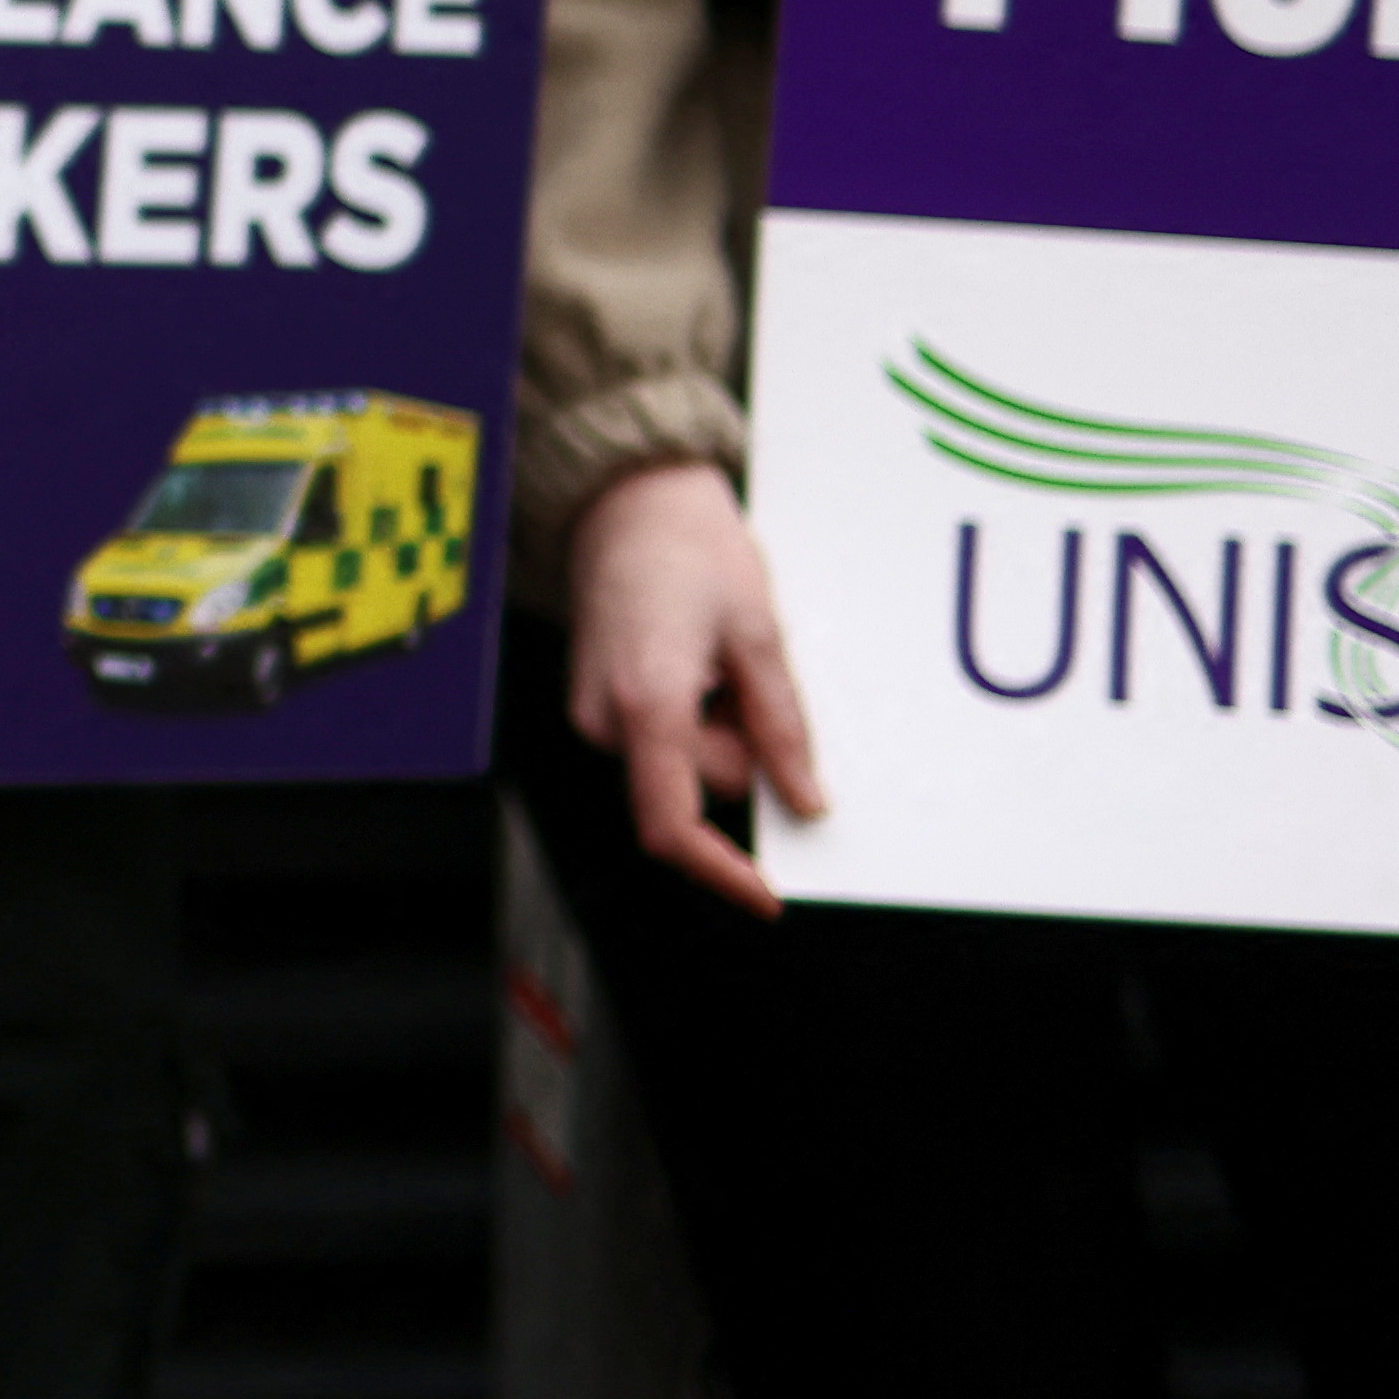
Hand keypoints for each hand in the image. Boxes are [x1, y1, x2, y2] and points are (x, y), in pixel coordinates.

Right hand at [565, 459, 826, 921]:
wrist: (627, 501)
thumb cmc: (690, 550)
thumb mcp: (759, 633)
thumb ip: (781, 727)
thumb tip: (804, 801)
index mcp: (648, 704)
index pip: (674, 825)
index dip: (722, 873)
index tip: (766, 896)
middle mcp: (606, 719)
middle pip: (695, 786)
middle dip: (743, 753)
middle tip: (756, 680)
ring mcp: (594, 712)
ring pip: (681, 763)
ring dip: (721, 731)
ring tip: (723, 657)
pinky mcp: (595, 703)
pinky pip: (661, 740)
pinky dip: (696, 718)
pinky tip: (699, 661)